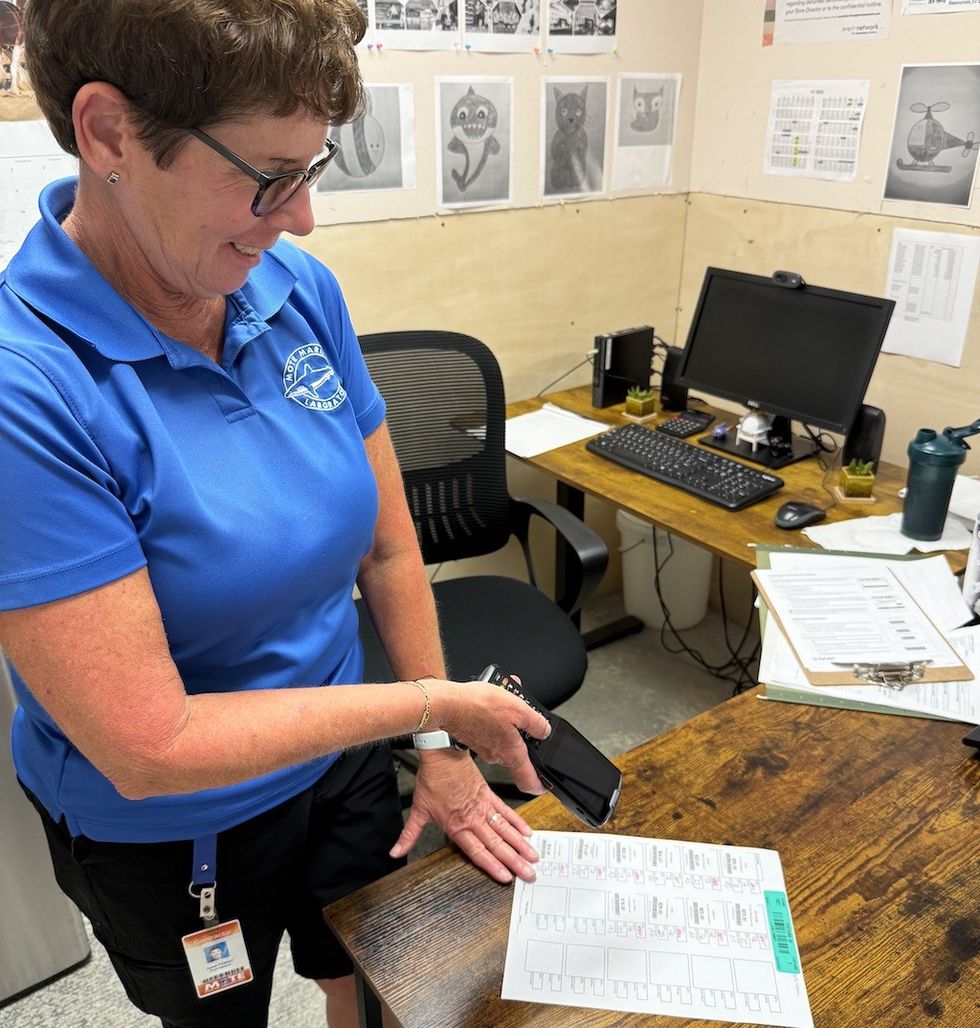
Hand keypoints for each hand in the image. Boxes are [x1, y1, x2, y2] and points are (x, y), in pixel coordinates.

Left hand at [389, 750, 539, 883]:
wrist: (443, 754)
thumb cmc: (432, 780)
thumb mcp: (418, 810)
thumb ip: (409, 835)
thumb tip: (396, 852)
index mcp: (456, 825)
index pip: (477, 851)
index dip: (492, 865)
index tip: (505, 877)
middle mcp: (472, 818)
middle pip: (496, 843)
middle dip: (513, 860)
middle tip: (528, 873)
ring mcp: (483, 807)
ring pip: (504, 829)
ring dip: (519, 844)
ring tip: (532, 856)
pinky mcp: (489, 796)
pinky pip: (506, 812)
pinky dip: (517, 822)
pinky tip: (527, 833)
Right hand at [432, 681, 549, 795]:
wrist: (445, 704)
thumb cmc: (477, 707)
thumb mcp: (518, 709)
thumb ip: (535, 722)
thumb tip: (544, 729)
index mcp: (510, 753)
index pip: (529, 780)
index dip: (540, 784)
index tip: (545, 784)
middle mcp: (496, 755)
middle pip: (518, 752)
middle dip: (525, 735)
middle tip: (528, 717)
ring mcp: (483, 747)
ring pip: (504, 736)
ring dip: (510, 720)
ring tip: (510, 699)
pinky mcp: (473, 737)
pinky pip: (490, 728)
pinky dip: (495, 716)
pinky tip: (493, 700)